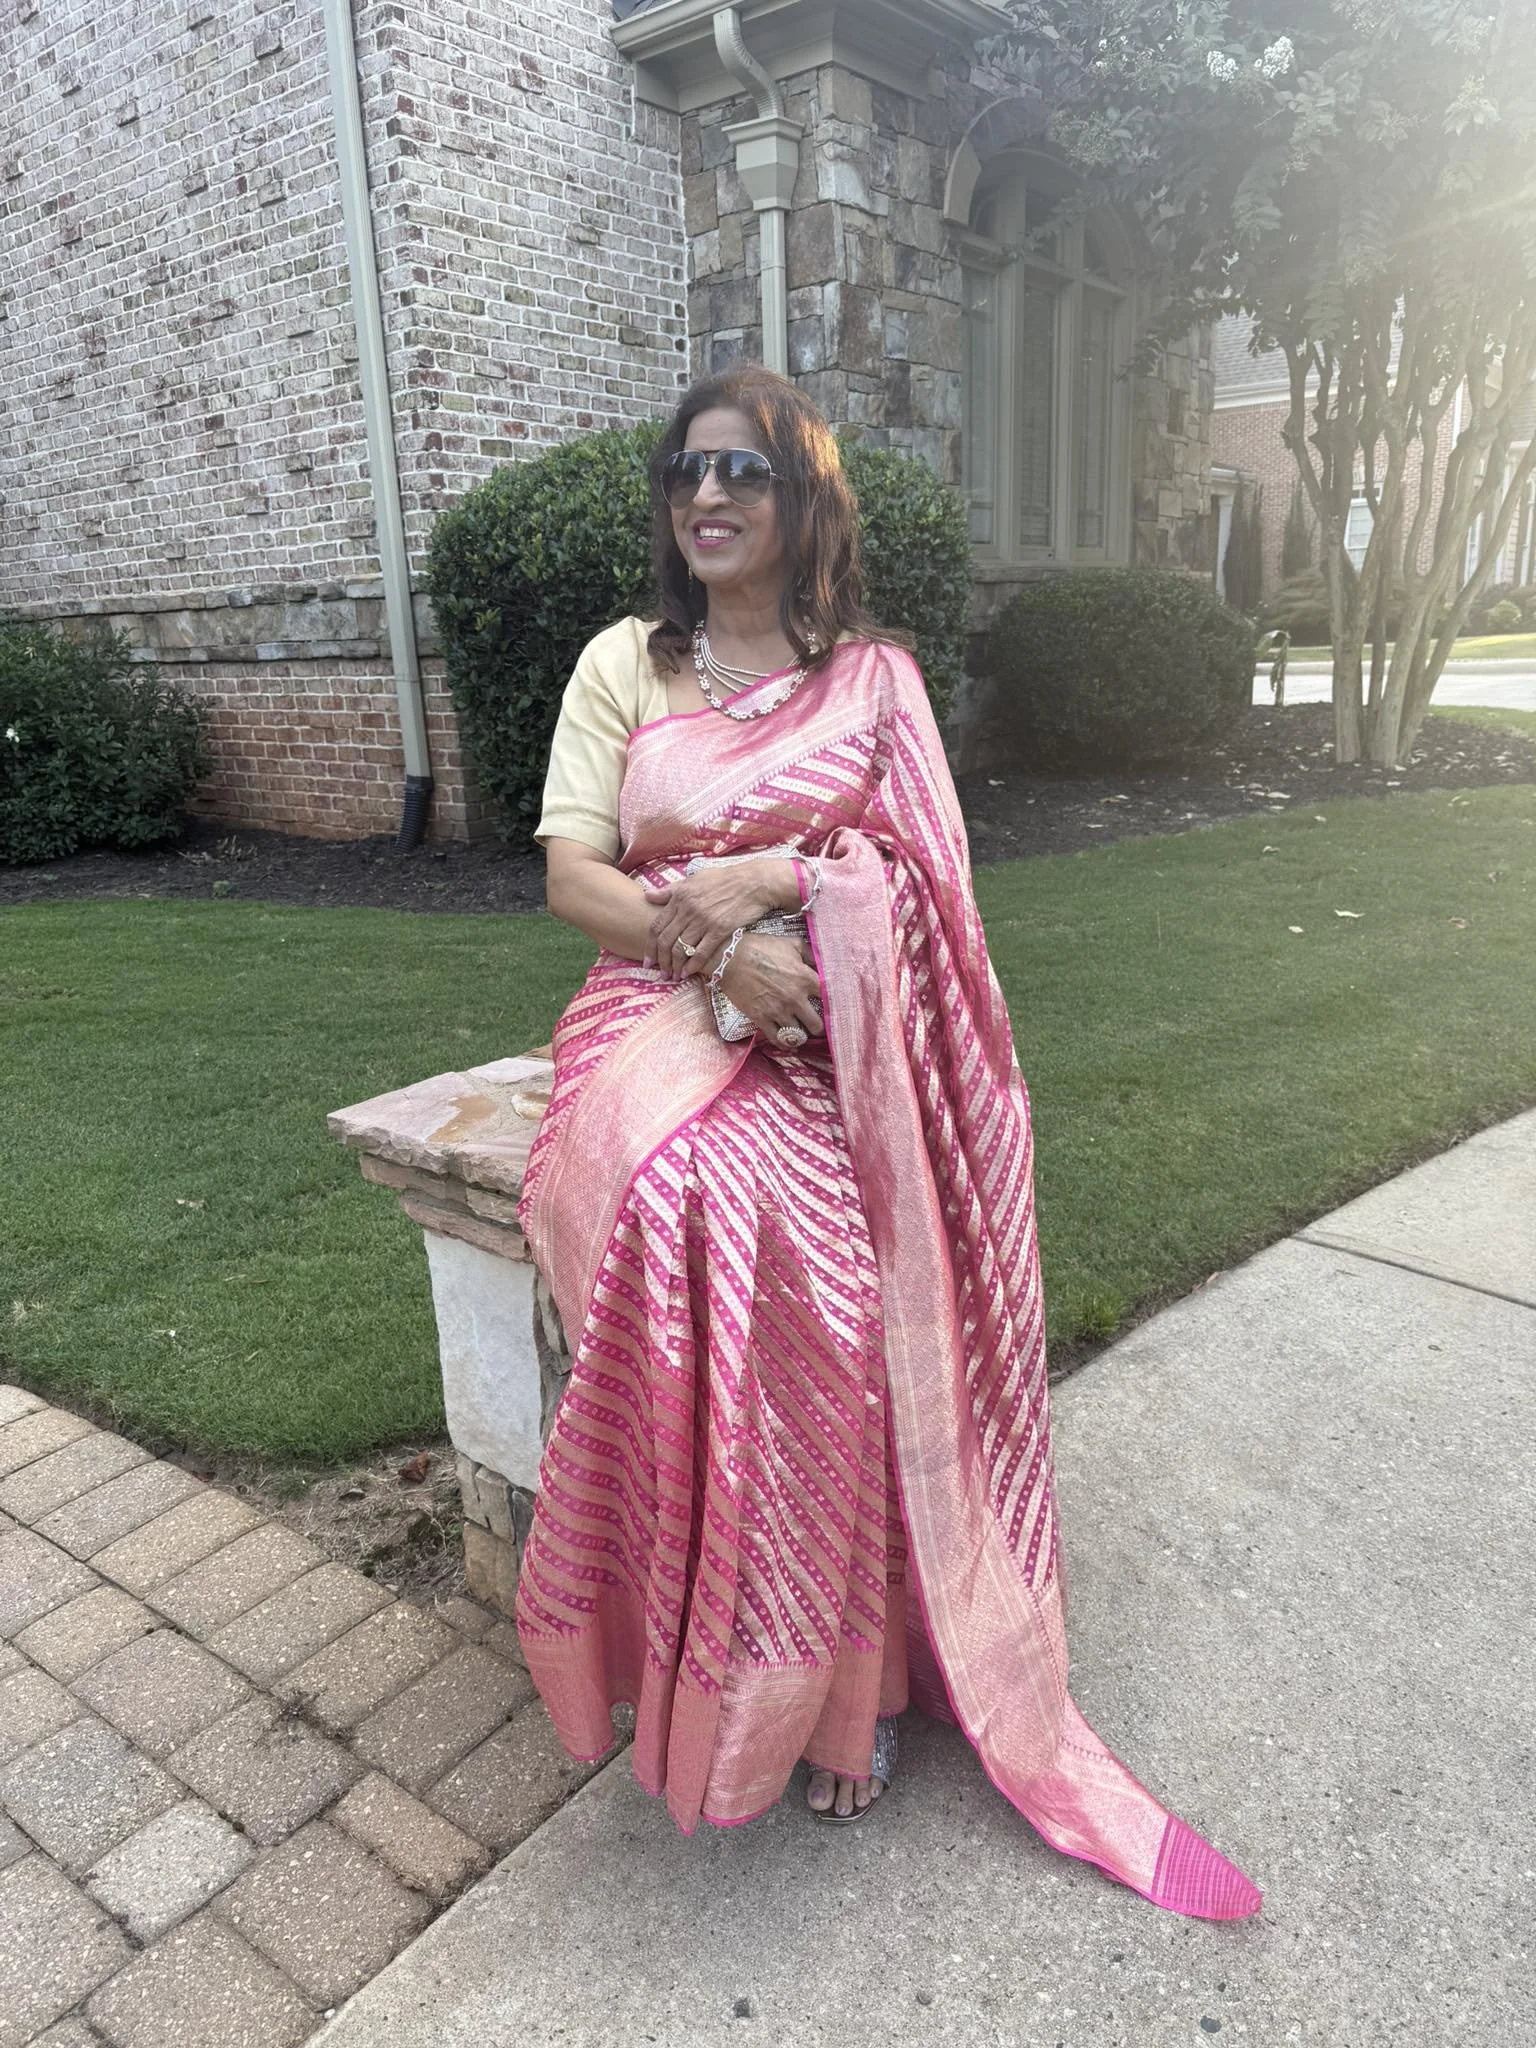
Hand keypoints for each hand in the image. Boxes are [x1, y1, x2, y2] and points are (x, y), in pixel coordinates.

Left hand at [643, 859, 795, 977]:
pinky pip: (702, 952)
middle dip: (660, 961)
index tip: (647, 961)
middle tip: (661, 974)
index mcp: (679, 897)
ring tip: (674, 976)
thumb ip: (669, 890)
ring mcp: (704, 920)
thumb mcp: (693, 879)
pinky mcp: (720, 930)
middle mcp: (688, 910)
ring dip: (675, 966)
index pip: (656, 926)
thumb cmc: (723, 880)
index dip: (649, 946)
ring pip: (681, 948)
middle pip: (666, 941)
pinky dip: (693, 965)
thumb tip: (646, 895)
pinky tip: (688, 973)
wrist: (752, 882)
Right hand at [718, 934, 823, 1045]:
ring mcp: (778, 1011)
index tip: (829, 1007)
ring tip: (800, 1032)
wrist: (730, 957)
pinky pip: (778, 1039)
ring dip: (800, 1035)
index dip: (832, 1004)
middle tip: (816, 1025)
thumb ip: (811, 954)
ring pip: (798, 1035)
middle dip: (818, 1027)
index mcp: (805, 979)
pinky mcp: (761, 1018)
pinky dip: (784, 1042)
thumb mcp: (791, 944)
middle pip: (817, 1025)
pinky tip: (788, 1040)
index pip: (830, 999)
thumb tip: (824, 964)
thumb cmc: (761, 947)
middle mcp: (795, 999)